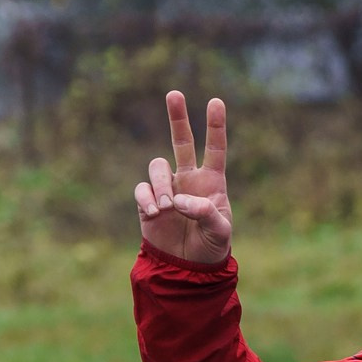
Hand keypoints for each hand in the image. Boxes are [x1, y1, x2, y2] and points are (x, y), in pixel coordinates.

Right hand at [134, 92, 232, 263]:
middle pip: (182, 141)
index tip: (216, 102)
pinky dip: (147, 198)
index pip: (215, 149)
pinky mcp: (148, 202)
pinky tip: (156, 212)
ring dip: (161, 184)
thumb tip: (180, 199)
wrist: (187, 269)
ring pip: (158, 166)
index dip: (215, 126)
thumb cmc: (211, 248)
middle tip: (175, 93)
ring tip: (168, 207)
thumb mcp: (220, 232)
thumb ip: (206, 213)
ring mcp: (167, 189)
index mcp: (211, 183)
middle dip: (178, 118)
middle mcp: (188, 180)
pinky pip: (142, 189)